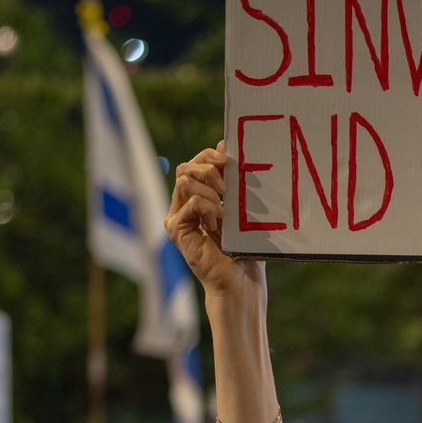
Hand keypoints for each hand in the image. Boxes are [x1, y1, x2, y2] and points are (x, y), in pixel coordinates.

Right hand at [166, 143, 264, 299]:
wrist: (240, 281)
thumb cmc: (245, 248)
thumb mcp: (241, 207)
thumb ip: (231, 177)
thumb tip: (224, 141)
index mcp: (198, 198)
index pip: (195, 164)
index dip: (210, 156)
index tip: (230, 161)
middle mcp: (183, 206)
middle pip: (185, 168)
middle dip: (207, 167)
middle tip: (227, 185)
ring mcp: (177, 217)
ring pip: (184, 181)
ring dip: (209, 188)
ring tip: (225, 208)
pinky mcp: (176, 230)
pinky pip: (190, 202)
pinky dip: (208, 207)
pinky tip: (219, 222)